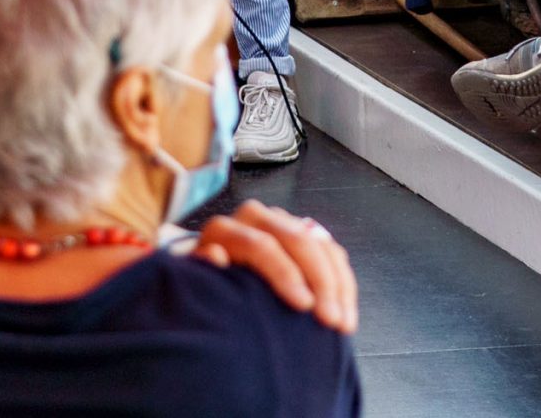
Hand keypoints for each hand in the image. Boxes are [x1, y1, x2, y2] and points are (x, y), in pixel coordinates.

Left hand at [190, 201, 357, 332]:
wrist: (213, 283)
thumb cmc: (204, 291)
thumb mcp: (193, 285)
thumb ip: (201, 269)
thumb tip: (215, 255)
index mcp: (226, 229)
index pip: (261, 244)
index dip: (285, 274)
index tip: (303, 306)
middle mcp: (256, 218)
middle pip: (298, 240)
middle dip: (320, 281)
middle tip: (331, 319)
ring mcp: (283, 223)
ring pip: (320, 245)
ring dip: (337, 285)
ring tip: (343, 323)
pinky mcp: (305, 234)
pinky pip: (333, 253)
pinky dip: (343, 285)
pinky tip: (347, 313)